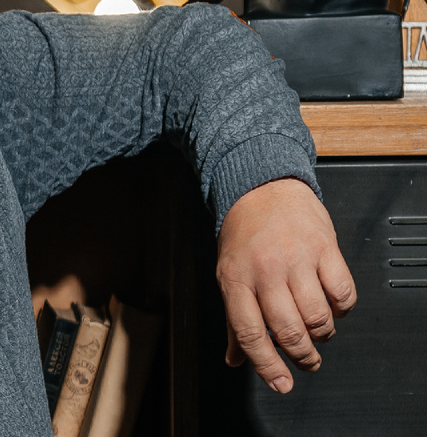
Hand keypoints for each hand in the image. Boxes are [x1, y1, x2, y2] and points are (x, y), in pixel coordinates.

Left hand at [216, 177, 356, 392]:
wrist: (261, 186)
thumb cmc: (243, 232)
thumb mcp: (228, 273)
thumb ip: (233, 319)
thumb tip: (235, 358)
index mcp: (235, 280)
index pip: (250, 334)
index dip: (267, 366)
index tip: (281, 384)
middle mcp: (265, 271)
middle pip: (288, 331)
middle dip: (302, 356)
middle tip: (308, 362)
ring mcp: (295, 259)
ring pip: (318, 317)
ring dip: (322, 334)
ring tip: (318, 330)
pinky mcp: (324, 248)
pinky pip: (342, 293)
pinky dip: (342, 308)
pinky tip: (333, 305)